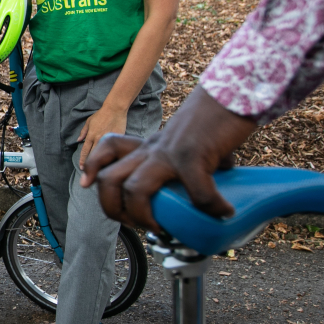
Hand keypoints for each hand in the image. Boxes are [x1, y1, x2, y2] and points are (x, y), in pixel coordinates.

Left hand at [76, 101, 128, 169]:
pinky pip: (115, 149)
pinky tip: (113, 162)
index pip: (85, 151)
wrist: (115, 109)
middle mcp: (99, 139)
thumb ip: (83, 132)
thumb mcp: (89, 121)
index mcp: (91, 135)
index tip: (82, 168)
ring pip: (105, 154)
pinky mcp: (118, 139)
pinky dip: (114, 156)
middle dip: (92, 165)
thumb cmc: (101, 114)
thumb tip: (78, 140)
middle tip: (90, 173)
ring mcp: (109, 139)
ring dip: (102, 162)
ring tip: (101, 170)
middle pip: (94, 155)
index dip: (83, 161)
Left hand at [80, 87, 258, 233]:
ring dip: (144, 216)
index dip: (93, 167)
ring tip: (164, 229)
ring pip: (135, 188)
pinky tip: (224, 210)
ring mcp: (169, 152)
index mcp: (150, 145)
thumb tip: (220, 181)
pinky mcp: (193, 154)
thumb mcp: (195, 143)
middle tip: (138, 225)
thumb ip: (199, 162)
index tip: (90, 185)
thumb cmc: (216, 119)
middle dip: (114, 209)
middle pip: (110, 179)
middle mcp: (153, 148)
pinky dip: (210, 206)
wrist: (233, 94)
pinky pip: (196, 190)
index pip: (108, 148)